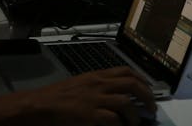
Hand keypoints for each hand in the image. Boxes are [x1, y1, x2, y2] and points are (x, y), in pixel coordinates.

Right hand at [24, 66, 156, 125]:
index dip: (142, 79)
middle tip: (152, 107)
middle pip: (132, 84)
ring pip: (126, 102)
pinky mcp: (90, 115)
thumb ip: (98, 85)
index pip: (126, 71)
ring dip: (135, 114)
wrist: (40, 105)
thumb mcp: (81, 83)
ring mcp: (95, 99)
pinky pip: (112, 120)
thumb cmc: (58, 95)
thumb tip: (115, 92)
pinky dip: (119, 125)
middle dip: (147, 96)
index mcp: (97, 75)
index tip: (148, 88)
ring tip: (135, 122)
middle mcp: (99, 84)